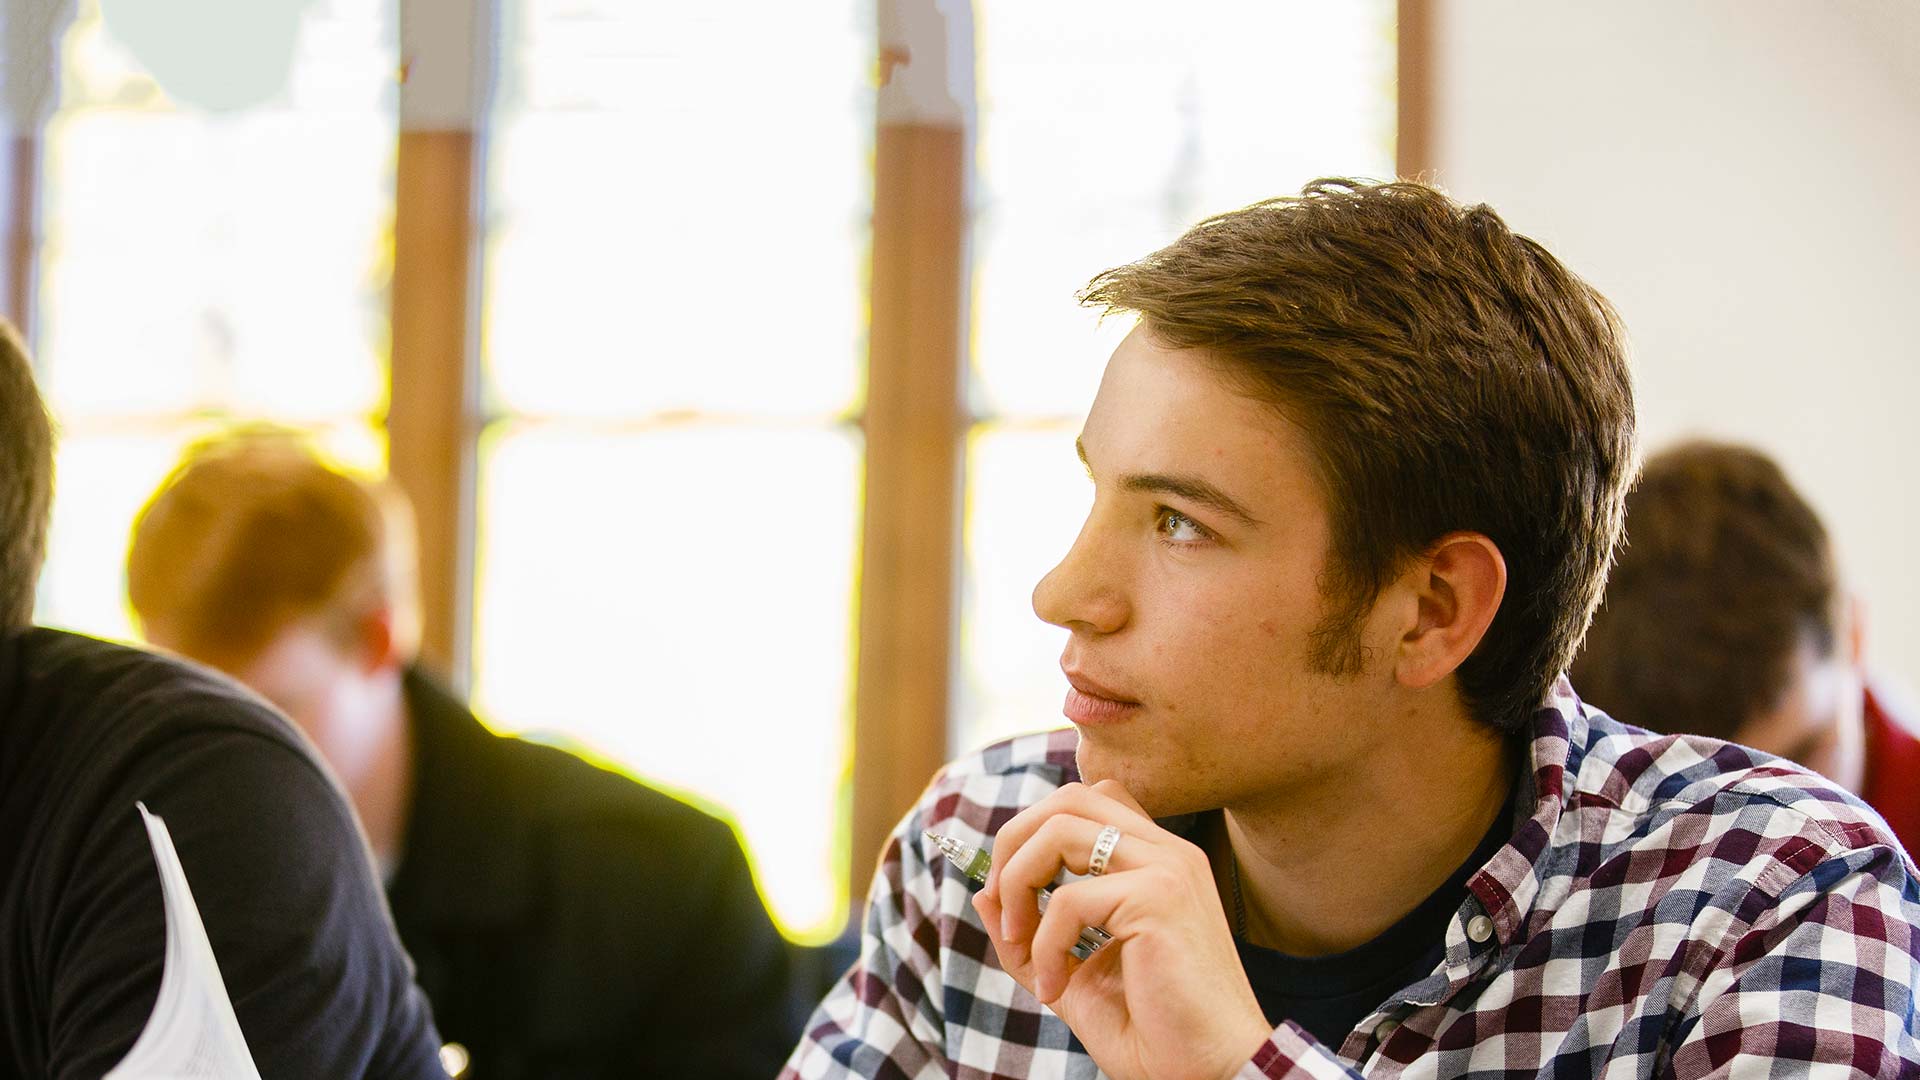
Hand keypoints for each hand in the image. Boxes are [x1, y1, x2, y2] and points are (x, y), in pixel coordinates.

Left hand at [972, 780, 1273, 1079]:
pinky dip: (1044, 946)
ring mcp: (1167, 869)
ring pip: (1059, 830)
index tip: (1013, 893)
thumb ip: (1030, 935)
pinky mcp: (1159, 898)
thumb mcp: (1074, 976)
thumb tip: (982, 892)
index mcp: (1158, 861)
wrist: (1212, 1072)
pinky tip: (1054, 989)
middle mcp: (1167, 852)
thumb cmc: (1155, 1031)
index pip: (1089, 800)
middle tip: (1004, 905)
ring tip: (1020, 942)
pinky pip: (1067, 899)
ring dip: (1018, 885)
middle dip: (1015, 843)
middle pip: (1068, 798)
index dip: (1036, 832)